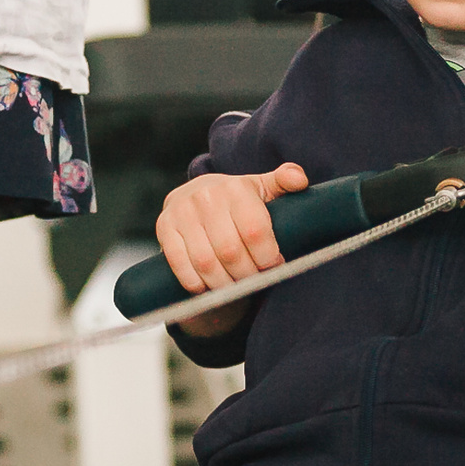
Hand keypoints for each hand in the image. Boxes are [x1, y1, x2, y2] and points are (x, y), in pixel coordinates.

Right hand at [156, 164, 310, 293]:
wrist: (195, 194)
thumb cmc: (238, 199)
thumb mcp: (263, 188)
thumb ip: (284, 181)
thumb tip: (299, 179)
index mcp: (236, 188)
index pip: (255, 232)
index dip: (267, 257)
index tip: (274, 266)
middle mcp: (206, 197)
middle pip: (231, 252)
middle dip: (247, 274)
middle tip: (254, 280)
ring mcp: (182, 212)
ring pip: (206, 263)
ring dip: (223, 283)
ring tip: (235, 286)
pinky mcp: (164, 227)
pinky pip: (180, 264)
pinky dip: (196, 282)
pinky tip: (208, 286)